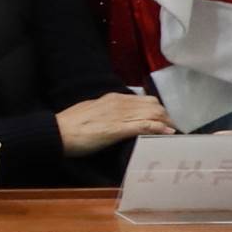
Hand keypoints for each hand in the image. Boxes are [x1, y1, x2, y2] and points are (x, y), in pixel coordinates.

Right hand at [57, 92, 174, 154]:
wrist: (58, 131)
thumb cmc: (71, 123)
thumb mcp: (92, 110)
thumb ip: (107, 110)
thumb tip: (117, 116)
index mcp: (113, 98)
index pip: (145, 100)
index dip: (158, 111)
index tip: (163, 121)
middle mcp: (119, 103)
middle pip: (154, 106)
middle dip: (166, 118)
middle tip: (171, 129)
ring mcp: (119, 116)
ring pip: (152, 114)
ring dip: (166, 123)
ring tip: (172, 133)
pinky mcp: (117, 129)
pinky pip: (144, 126)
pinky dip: (158, 129)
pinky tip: (167, 134)